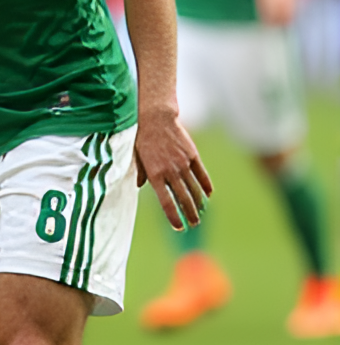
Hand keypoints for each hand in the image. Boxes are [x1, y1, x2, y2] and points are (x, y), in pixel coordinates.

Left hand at [134, 106, 212, 229]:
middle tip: (193, 224)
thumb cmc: (142, 137)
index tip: (179, 227)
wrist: (155, 117)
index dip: (173, 216)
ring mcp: (183, 163)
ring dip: (198, 204)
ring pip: (194, 189)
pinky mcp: (192, 155)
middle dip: (189, 214)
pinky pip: (202, 174)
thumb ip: (140, 173)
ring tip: (200, 214)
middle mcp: (171, 171)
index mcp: (155, 174)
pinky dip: (206, 186)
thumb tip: (137, 187)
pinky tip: (208, 195)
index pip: (166, 202)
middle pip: (183, 199)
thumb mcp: (137, 156)